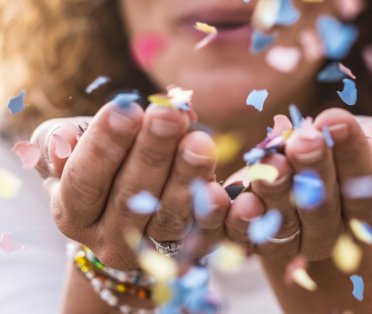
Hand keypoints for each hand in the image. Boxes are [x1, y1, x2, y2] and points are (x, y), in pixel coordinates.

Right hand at [31, 102, 229, 268]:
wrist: (125, 211)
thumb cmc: (98, 168)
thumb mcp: (67, 154)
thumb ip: (57, 143)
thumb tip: (63, 140)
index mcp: (73, 213)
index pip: (84, 181)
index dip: (104, 146)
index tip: (127, 109)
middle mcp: (109, 240)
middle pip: (130, 199)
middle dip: (152, 153)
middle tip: (170, 115)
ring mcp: (149, 251)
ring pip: (169, 218)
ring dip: (186, 178)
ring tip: (200, 142)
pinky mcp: (185, 253)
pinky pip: (202, 236)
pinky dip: (212, 214)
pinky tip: (221, 188)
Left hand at [224, 108, 371, 261]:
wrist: (303, 165)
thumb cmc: (344, 147)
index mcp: (363, 209)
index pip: (364, 189)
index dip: (351, 155)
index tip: (334, 119)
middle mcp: (329, 232)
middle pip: (322, 210)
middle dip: (313, 171)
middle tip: (303, 140)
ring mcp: (291, 240)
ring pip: (284, 223)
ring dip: (276, 191)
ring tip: (271, 159)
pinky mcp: (255, 240)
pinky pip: (245, 238)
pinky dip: (240, 220)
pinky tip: (238, 198)